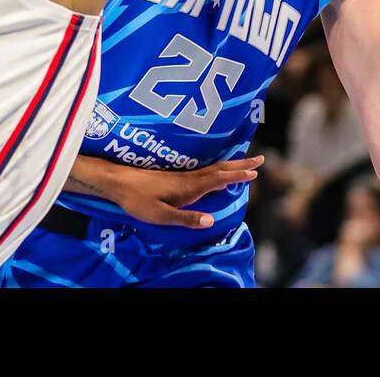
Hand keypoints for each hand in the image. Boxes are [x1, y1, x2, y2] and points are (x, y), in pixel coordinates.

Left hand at [110, 155, 262, 229]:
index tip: (255, 172)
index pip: (219, 179)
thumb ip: (186, 218)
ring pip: (214, 168)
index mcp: (189, 187)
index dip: (237, 176)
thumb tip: (212, 221)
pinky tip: (219, 169)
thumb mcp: (161, 216)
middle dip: (241, 165)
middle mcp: (190, 178)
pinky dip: (220, 168)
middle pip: (220, 169)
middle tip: (261, 159)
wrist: (118, 182)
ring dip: (232, 164)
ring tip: (247, 162)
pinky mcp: (176, 176)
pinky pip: (206, 170)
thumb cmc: (138, 201)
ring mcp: (183, 175)